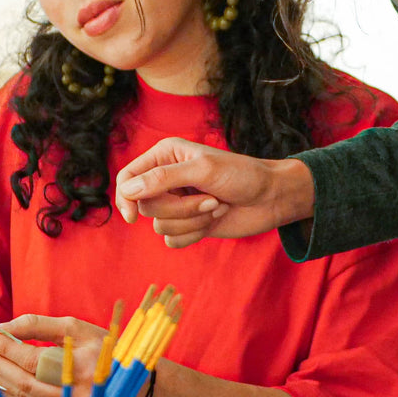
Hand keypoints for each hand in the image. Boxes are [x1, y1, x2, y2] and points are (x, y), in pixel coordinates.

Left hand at [0, 314, 107, 396]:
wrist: (129, 384)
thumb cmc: (105, 350)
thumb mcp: (79, 329)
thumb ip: (41, 326)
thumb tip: (6, 327)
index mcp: (79, 367)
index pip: (30, 360)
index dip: (6, 348)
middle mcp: (73, 394)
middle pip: (21, 382)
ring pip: (22, 396)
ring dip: (0, 377)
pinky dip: (13, 389)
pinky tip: (4, 376)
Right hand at [114, 137, 312, 247]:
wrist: (271, 198)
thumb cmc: (242, 175)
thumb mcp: (204, 170)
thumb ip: (163, 178)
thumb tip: (129, 190)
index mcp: (165, 156)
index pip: (128, 178)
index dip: (126, 198)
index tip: (133, 217)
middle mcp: (166, 179)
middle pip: (147, 206)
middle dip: (179, 208)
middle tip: (208, 198)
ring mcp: (177, 203)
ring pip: (160, 226)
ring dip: (192, 220)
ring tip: (216, 205)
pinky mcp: (187, 224)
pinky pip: (173, 240)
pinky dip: (195, 234)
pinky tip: (214, 220)